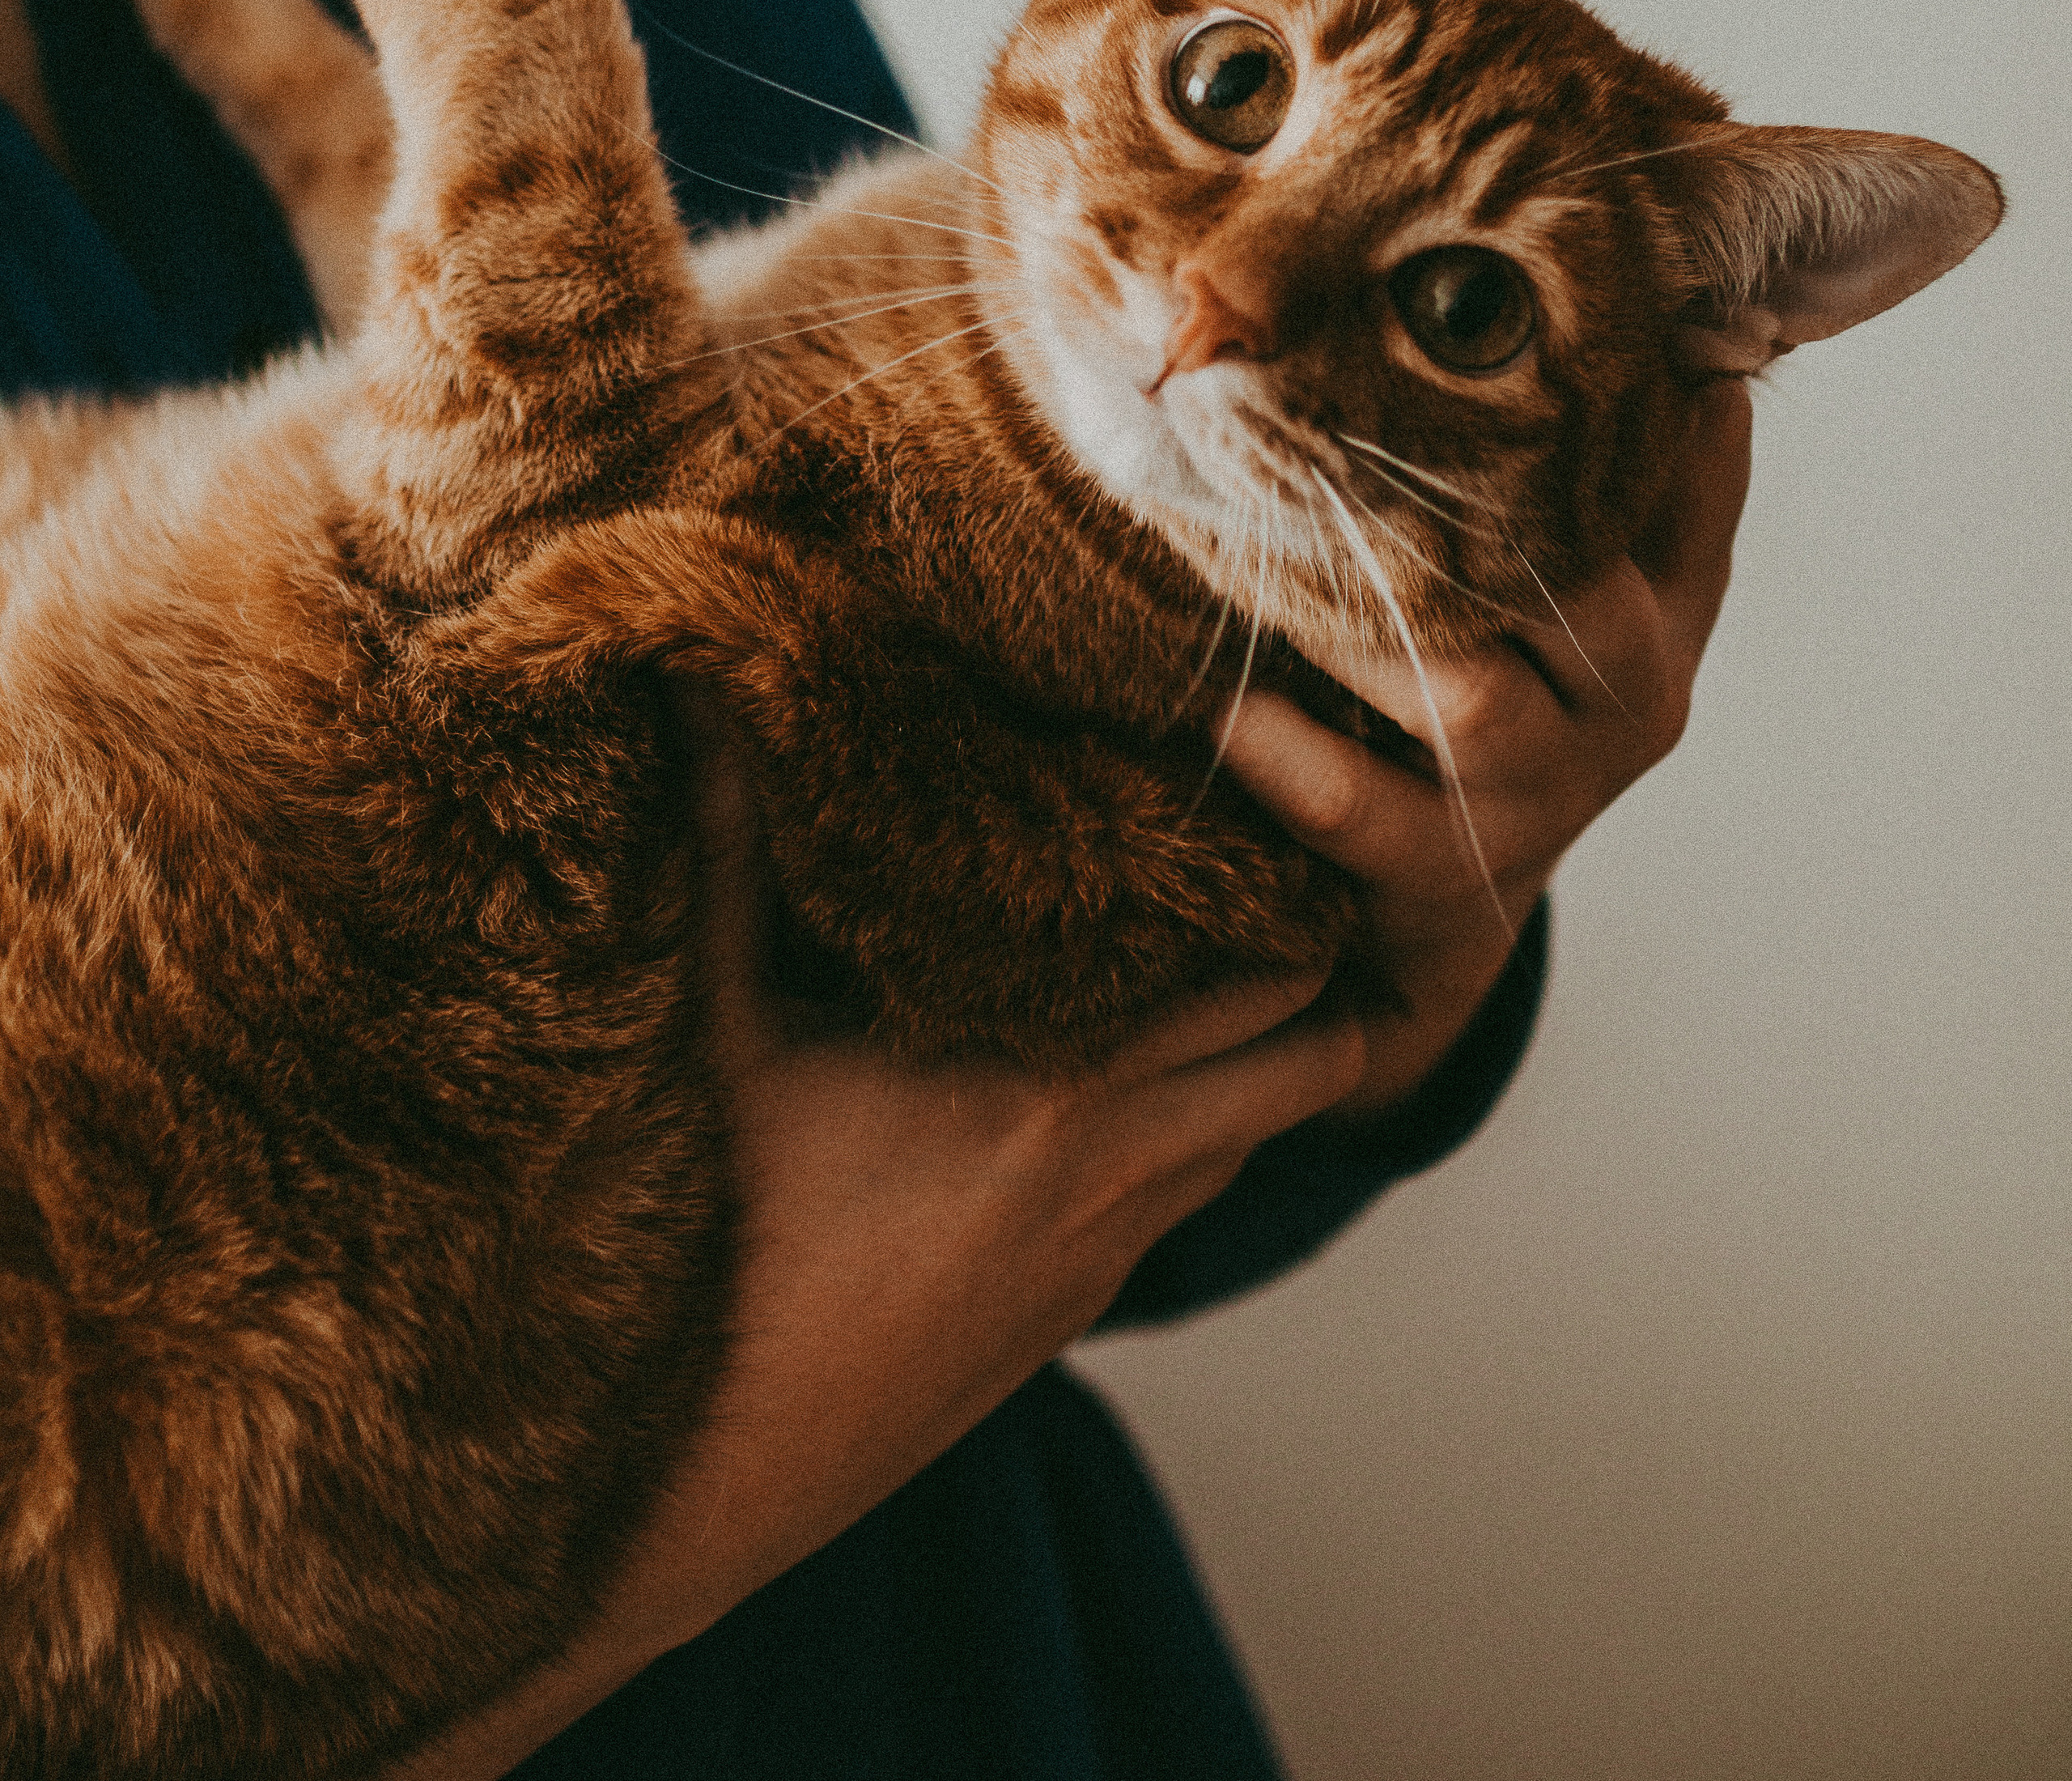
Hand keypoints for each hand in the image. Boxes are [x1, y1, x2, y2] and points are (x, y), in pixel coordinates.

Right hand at [391, 756, 1366, 1779]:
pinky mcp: (1079, 1312)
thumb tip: (711, 699)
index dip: (1276, 882)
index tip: (1262, 800)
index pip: (1254, 970)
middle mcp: (1117, 1171)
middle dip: (1311, 957)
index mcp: (1052, 1088)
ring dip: (1264, 1045)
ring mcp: (1108, 1255)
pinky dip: (1200, 1124)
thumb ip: (733, 856)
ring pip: (1262, 1126)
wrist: (708, 1484)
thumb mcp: (722, 1034)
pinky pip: (1191, 1193)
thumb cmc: (711, 1250)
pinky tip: (1130, 1067)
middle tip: (1274, 863)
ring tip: (1218, 945)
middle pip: (1309, 1047)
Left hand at [1219, 380, 1752, 1117]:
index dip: (1643, 406)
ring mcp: (1543, 795)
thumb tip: (1647, 306)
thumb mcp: (1577, 584)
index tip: (1553, 312)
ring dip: (1356, 623)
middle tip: (1327, 415)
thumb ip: (1602, 460)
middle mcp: (1628, 698)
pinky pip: (1361, 809)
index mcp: (1663, 607)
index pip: (1684, 488)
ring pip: (1467, 698)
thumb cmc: (1498, 699)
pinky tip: (1225, 708)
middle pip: (1574, 589)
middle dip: (1461, 507)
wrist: (1434, 917)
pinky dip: (1288, 757)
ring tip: (1249, 541)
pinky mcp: (1445, 876)